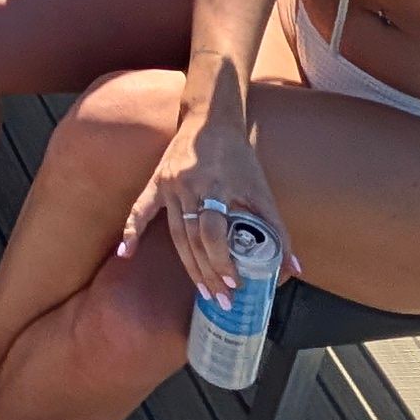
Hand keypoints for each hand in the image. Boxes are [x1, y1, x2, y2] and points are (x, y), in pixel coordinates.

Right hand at [119, 104, 270, 301]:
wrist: (211, 119)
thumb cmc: (239, 157)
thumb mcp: (261, 190)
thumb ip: (277, 229)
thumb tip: (293, 269)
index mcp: (216, 186)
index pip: (214, 232)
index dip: (222, 260)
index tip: (234, 283)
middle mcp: (190, 187)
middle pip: (194, 240)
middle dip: (209, 273)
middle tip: (221, 300)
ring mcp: (170, 185)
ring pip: (176, 234)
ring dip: (189, 266)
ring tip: (202, 291)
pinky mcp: (157, 182)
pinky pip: (140, 209)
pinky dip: (132, 231)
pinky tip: (126, 254)